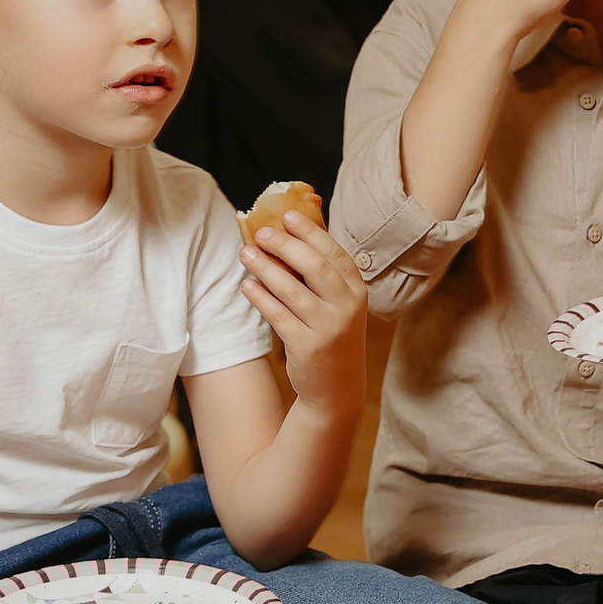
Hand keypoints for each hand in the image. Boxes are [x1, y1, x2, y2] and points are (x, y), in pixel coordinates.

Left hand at [239, 212, 368, 417]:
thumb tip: (296, 233)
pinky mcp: (306, 346)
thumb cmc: (333, 337)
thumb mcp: (340, 305)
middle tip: (260, 232)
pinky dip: (260, 298)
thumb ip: (324, 274)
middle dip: (285, 245)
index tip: (287, 216)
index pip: (334, 253)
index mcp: (357, 291)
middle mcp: (346, 307)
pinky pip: (278, 315)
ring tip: (246, 254)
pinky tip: (247, 285)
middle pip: (315, 267)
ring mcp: (328, 327)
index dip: (310, 232)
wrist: (337, 388)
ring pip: (292, 290)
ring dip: (266, 268)